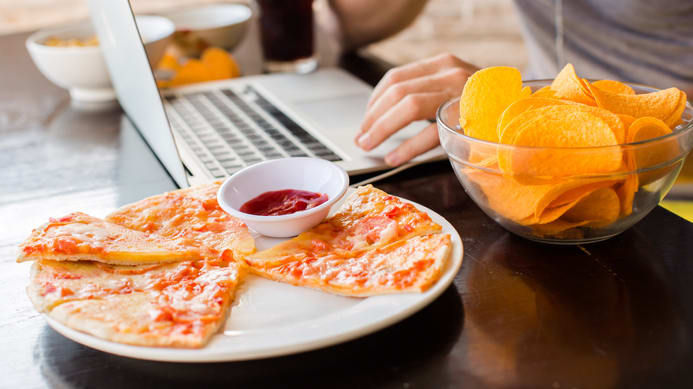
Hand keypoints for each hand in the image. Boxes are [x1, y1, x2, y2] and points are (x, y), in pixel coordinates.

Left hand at [356, 53, 478, 165]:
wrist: (528, 117)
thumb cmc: (488, 110)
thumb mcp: (454, 92)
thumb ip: (426, 96)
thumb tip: (384, 118)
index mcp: (444, 65)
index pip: (396, 78)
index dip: (375, 101)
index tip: (365, 120)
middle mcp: (451, 73)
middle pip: (396, 91)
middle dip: (373, 117)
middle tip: (361, 137)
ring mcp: (460, 93)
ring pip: (407, 107)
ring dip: (381, 129)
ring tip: (369, 145)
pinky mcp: (468, 117)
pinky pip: (428, 132)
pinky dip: (406, 147)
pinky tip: (393, 157)